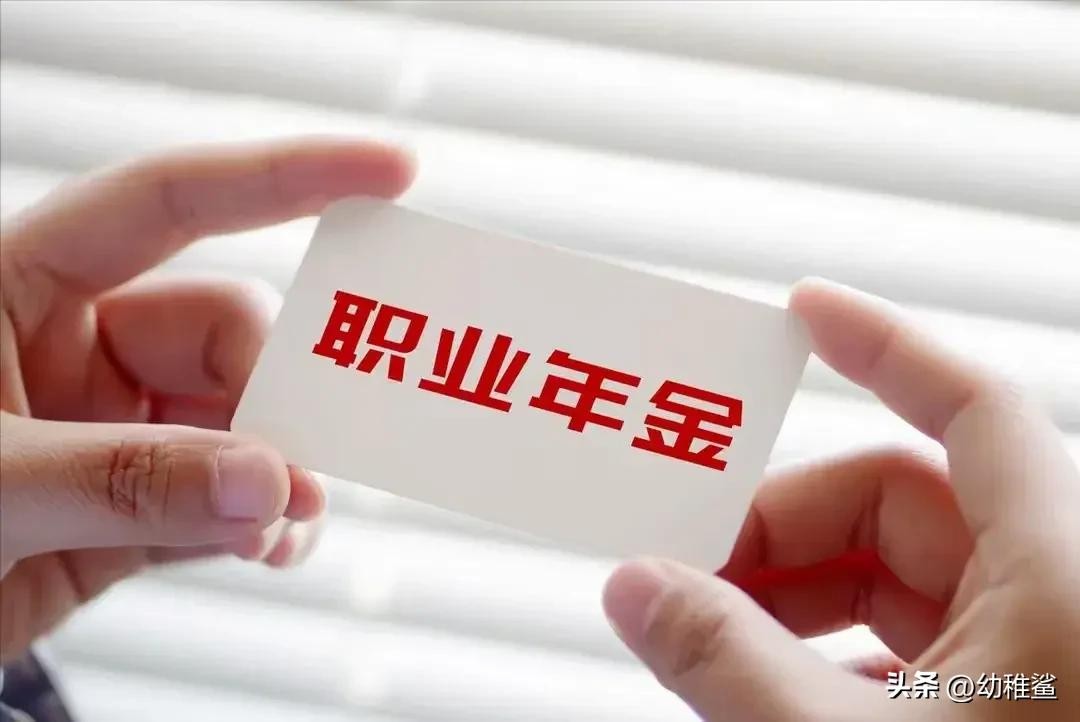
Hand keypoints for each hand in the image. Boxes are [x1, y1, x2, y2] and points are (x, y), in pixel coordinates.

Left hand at [0, 138, 414, 660]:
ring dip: (280, 469)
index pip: (169, 201)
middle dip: (277, 391)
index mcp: (18, 286)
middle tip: (304, 457)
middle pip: (226, 331)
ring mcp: (113, 427)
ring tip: (291, 520)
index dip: (284, 177)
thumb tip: (272, 484)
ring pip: (240, 420)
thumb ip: (124, 479)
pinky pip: (226, 497)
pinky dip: (260, 523)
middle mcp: (76, 344)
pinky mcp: (134, 506)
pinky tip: (271, 547)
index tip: (390, 172)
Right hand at [603, 279, 1078, 720]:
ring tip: (716, 642)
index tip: (803, 307)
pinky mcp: (1020, 698)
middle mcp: (1064, 594)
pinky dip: (834, 652)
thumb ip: (729, 659)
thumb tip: (636, 588)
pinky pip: (915, 640)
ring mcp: (1043, 649)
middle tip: (692, 573)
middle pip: (899, 500)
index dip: (882, 344)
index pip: (974, 408)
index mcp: (1065, 577)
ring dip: (795, 597)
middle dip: (781, 529)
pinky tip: (775, 692)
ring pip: (897, 574)